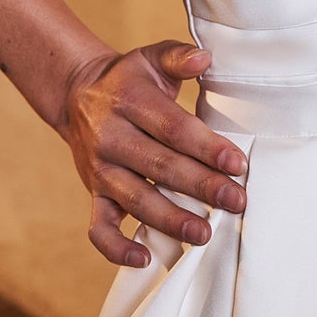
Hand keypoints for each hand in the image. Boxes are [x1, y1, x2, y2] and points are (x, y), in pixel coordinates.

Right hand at [60, 40, 247, 267]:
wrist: (78, 95)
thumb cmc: (130, 79)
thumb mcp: (151, 58)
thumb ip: (179, 57)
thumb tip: (205, 58)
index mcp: (129, 100)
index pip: (172, 128)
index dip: (206, 147)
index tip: (237, 164)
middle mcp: (110, 136)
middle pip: (159, 166)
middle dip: (200, 186)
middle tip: (236, 201)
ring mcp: (99, 169)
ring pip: (135, 200)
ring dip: (171, 220)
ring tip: (205, 234)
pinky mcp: (93, 193)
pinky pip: (99, 228)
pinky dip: (117, 248)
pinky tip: (144, 258)